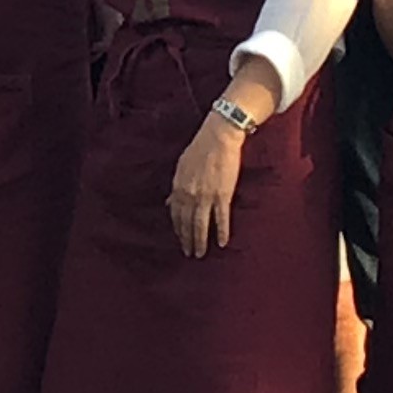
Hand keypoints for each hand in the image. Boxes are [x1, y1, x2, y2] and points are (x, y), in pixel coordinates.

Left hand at [167, 117, 245, 257]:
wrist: (218, 138)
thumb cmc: (199, 149)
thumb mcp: (181, 167)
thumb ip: (176, 187)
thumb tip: (170, 202)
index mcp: (178, 187)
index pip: (175, 214)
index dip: (178, 228)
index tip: (180, 239)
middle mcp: (189, 194)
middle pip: (186, 223)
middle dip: (187, 239)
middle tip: (189, 253)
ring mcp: (206, 196)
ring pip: (201, 224)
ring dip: (200, 241)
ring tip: (200, 254)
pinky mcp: (222, 194)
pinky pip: (221, 218)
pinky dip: (222, 231)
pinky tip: (222, 243)